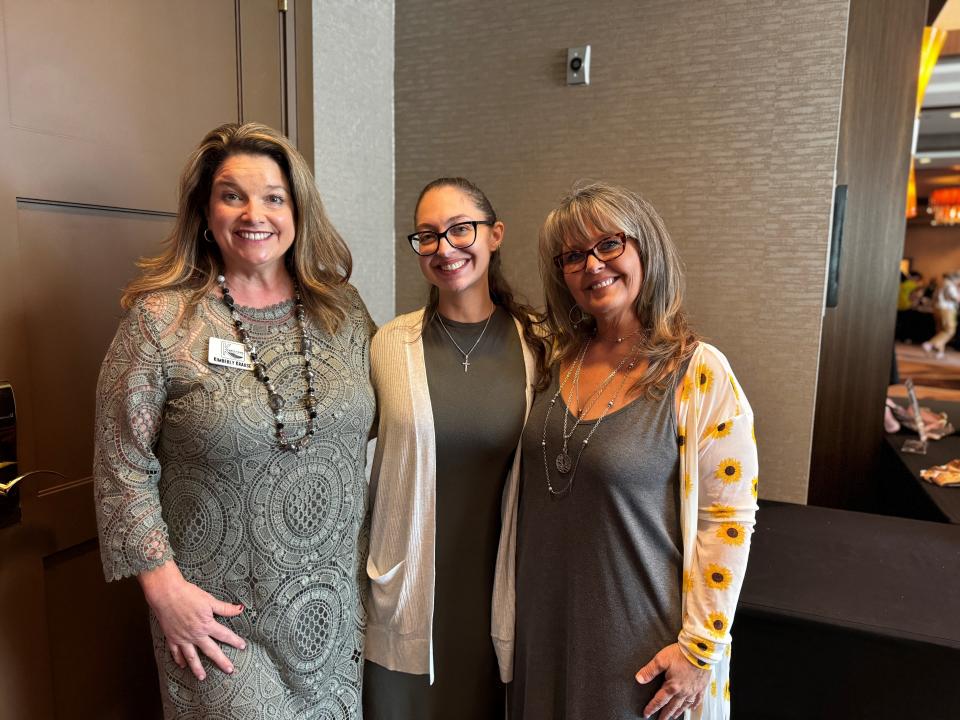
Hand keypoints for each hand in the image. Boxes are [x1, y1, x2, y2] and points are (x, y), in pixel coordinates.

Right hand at [138, 561, 245, 680]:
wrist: (166, 594)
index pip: (224, 635)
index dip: (235, 641)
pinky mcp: (172, 638)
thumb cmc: (189, 594)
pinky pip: (176, 652)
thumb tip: (240, 609)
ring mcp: (183, 638)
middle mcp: (196, 635)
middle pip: (211, 651)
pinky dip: (179, 660)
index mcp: (207, 625)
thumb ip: (225, 608)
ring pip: (192, 657)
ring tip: (202, 677)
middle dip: (221, 661)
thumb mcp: (209, 600)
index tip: (243, 647)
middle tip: (229, 670)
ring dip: (197, 668)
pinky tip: (182, 666)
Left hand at [636, 643, 709, 719]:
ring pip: (684, 705)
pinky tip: (691, 708)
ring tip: (673, 717)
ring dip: (678, 712)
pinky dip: (694, 705)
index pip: (659, 700)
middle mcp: (683, 692)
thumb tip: (639, 679)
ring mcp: (693, 690)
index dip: (652, 708)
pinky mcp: (701, 686)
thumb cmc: (681, 654)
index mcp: (672, 686)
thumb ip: (649, 671)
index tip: (646, 714)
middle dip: (665, 715)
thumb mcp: (661, 660)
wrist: (700, 650)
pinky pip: (697, 700)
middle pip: (672, 707)